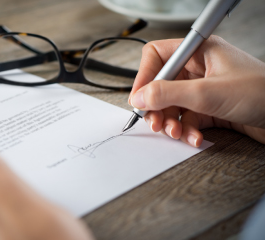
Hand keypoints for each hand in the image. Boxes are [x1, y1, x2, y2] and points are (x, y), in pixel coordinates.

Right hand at [129, 36, 264, 146]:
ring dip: (171, 122)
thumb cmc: (261, 93)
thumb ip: (168, 93)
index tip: (138, 98)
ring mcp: (203, 89)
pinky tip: (194, 138)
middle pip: (161, 85)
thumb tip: (139, 97)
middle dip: (157, 106)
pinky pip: (186, 118)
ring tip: (175, 133)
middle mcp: (199, 69)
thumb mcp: (207, 93)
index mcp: (198, 52)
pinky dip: (186, 130)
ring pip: (172, 104)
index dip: (144, 76)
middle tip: (155, 122)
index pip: (157, 56)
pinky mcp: (209, 108)